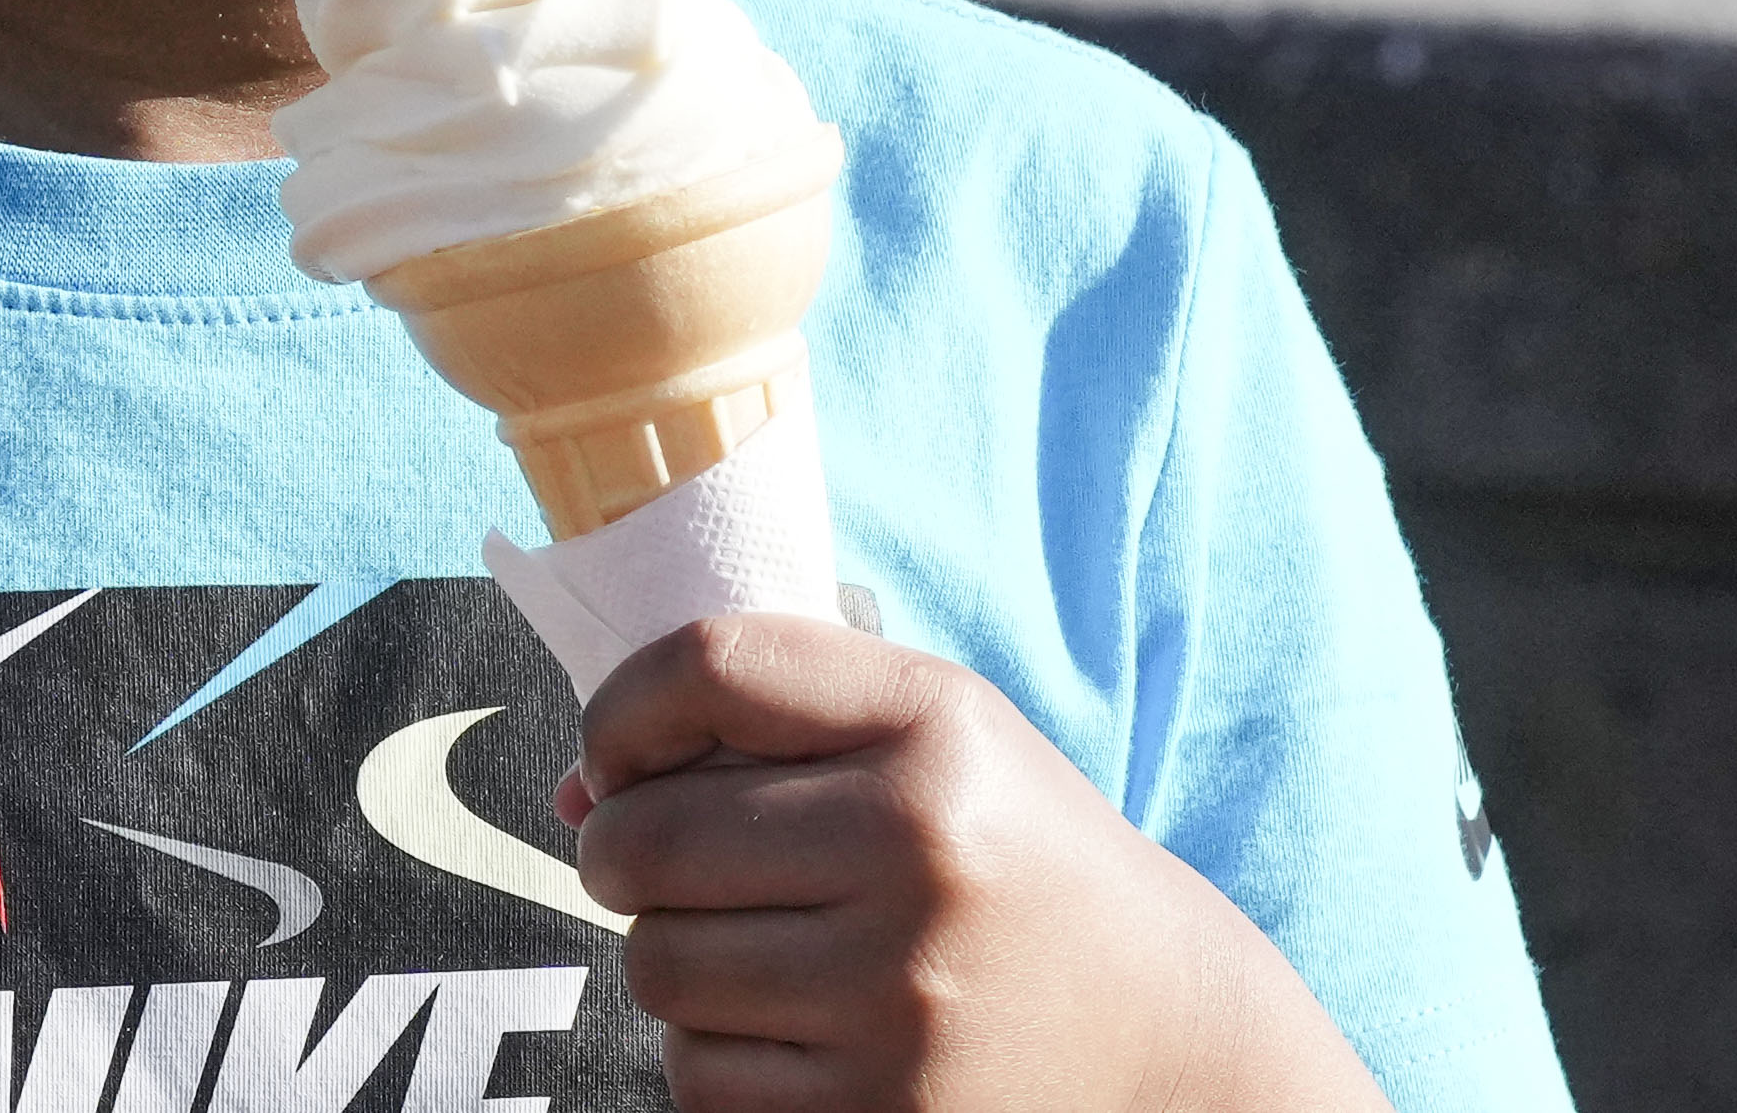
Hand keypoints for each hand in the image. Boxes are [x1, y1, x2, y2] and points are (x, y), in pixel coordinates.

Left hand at [555, 615, 1394, 1112]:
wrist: (1160, 1030)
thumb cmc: (1011, 859)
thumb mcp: (934, 738)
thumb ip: (762, 718)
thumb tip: (577, 794)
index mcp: (937, 730)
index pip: (706, 665)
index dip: (623, 707)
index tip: (619, 750)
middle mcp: (919, 854)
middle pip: (647, 839)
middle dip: (621, 852)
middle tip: (662, 864)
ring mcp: (899, 1000)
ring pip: (658, 970)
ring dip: (676, 959)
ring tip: (763, 951)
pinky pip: (699, 1078)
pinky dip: (718, 1056)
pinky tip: (798, 1032)